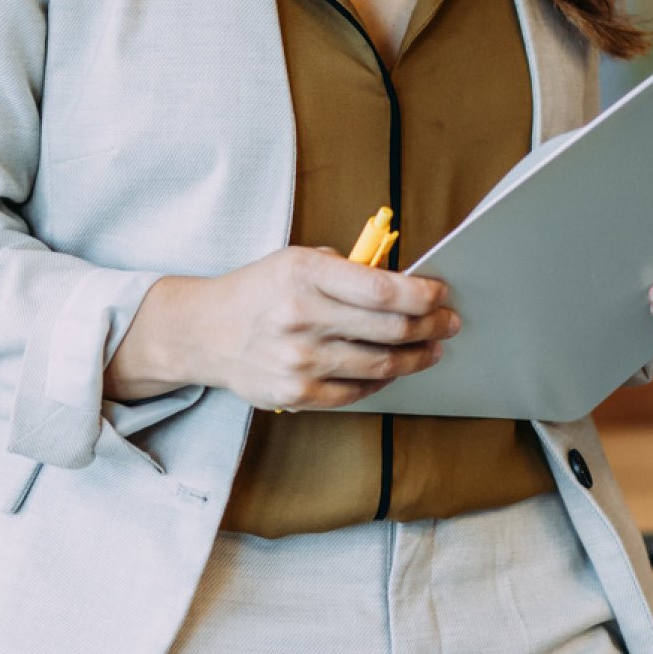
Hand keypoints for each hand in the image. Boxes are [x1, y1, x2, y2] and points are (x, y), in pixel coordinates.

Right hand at [108, 246, 457, 411]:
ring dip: (417, 357)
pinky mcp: (297, 393)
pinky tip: (396, 368)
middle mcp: (302, 317)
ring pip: (381, 364)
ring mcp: (299, 360)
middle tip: (449, 323)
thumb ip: (348, 271)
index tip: (442, 294)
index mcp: (305, 275)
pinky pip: (358, 391)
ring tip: (432, 348)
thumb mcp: (297, 260)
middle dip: (431, 325)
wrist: (203, 332)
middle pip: (391, 328)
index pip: (384, 289)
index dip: (424, 295)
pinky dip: (384, 380)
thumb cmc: (260, 290)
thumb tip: (407, 286)